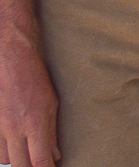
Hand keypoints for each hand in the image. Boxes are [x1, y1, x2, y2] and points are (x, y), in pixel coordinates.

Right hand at [0, 33, 59, 166]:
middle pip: (19, 165)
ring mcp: (1, 128)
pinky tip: (12, 152)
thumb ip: (52, 132)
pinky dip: (5, 154)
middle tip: (38, 166)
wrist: (11, 62)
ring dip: (16, 163)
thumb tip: (54, 155)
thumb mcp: (52, 104)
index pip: (40, 160)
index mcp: (35, 124)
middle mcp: (15, 130)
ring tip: (26, 159)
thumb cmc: (35, 80)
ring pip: (4, 160)